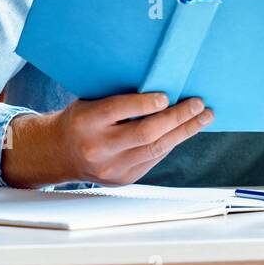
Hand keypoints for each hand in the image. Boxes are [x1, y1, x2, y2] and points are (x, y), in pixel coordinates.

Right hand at [2, 93, 211, 187]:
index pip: (119, 110)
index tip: (167, 96)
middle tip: (198, 104)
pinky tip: (185, 130)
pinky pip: (154, 159)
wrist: (60, 153)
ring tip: (203, 117)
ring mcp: (112, 168)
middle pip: (145, 133)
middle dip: (177, 118)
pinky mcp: (123, 179)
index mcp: (86, 121)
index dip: (144, 103)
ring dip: (184, 131)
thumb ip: (119, 97)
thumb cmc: (80, 119)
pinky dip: (171, 142)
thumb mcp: (90, 101)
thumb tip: (161, 85)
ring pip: (156, 149)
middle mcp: (98, 147)